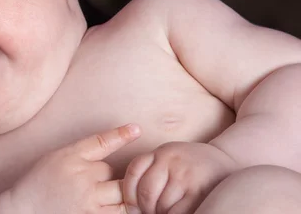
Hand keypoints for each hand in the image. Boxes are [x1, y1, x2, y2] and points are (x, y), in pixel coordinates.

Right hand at [9, 124, 140, 213]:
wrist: (23, 210)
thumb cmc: (38, 183)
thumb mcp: (56, 158)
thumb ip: (81, 154)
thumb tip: (111, 149)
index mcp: (70, 158)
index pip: (101, 142)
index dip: (121, 135)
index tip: (136, 129)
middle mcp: (81, 178)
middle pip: (113, 172)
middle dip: (109, 178)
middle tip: (98, 185)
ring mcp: (88, 201)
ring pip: (121, 193)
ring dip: (118, 196)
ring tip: (106, 198)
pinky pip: (118, 213)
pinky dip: (118, 210)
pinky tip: (106, 207)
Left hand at [122, 142, 237, 213]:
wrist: (229, 162)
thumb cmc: (193, 166)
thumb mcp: (171, 159)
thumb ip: (153, 171)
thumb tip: (133, 202)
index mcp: (161, 152)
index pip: (134, 172)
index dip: (129, 194)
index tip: (132, 207)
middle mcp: (170, 159)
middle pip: (145, 191)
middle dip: (145, 209)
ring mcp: (185, 174)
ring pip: (161, 204)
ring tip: (165, 213)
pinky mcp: (199, 190)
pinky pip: (177, 212)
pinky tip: (179, 213)